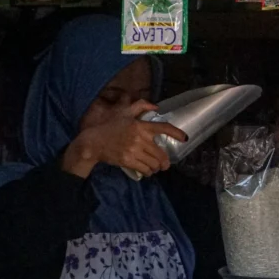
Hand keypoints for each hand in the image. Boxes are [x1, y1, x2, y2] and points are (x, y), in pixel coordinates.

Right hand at [61, 101, 187, 177]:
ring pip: (154, 163)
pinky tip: (147, 171)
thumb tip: (156, 107)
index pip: (163, 128)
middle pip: (161, 153)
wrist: (93, 142)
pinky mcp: (128, 161)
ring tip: (154, 168)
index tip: (184, 139)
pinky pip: (145, 169)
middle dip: (165, 162)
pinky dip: (148, 172)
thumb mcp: (123, 112)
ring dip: (156, 167)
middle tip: (165, 165)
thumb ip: (139, 106)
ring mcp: (134, 150)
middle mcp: (139, 138)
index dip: (176, 133)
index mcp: (140, 125)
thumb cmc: (109, 127)